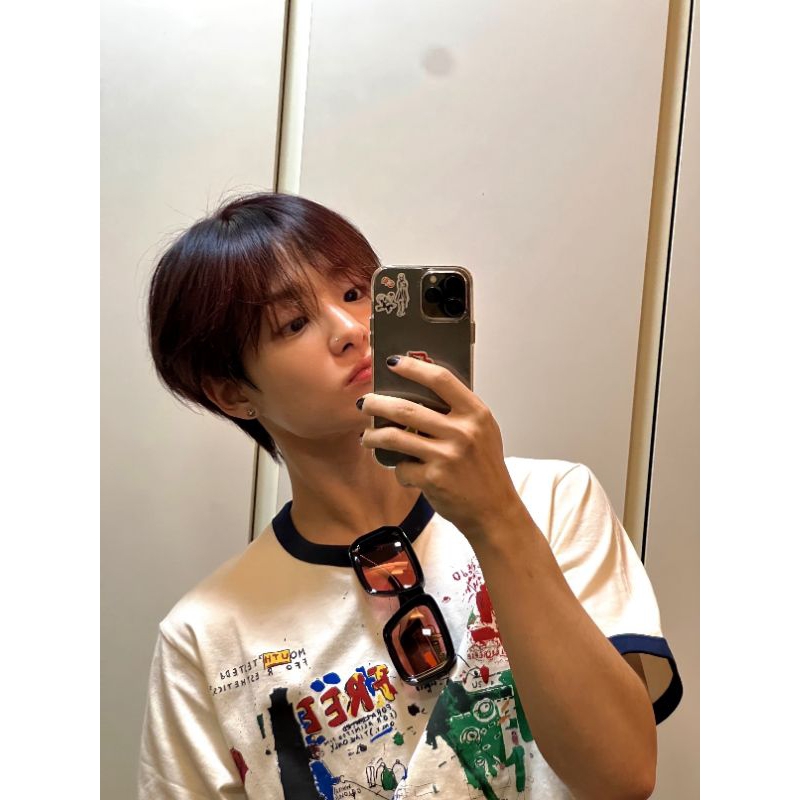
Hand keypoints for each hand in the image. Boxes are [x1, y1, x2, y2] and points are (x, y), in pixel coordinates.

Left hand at [357, 355, 524, 538]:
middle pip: (407, 408)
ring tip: (366, 437)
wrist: (494, 511)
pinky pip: (402, 468)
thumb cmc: (485, 469)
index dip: (413, 367)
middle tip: (364, 404)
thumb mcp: (483, 432)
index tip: (392, 363)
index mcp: (476, 414)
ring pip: (395, 437)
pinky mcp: (433, 479)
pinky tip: (404, 471)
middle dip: (377, 404)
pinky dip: (399, 470)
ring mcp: (447, 456)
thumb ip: (458, 412)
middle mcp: (463, 432)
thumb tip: (417, 390)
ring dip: (373, 436)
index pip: (441, 379)